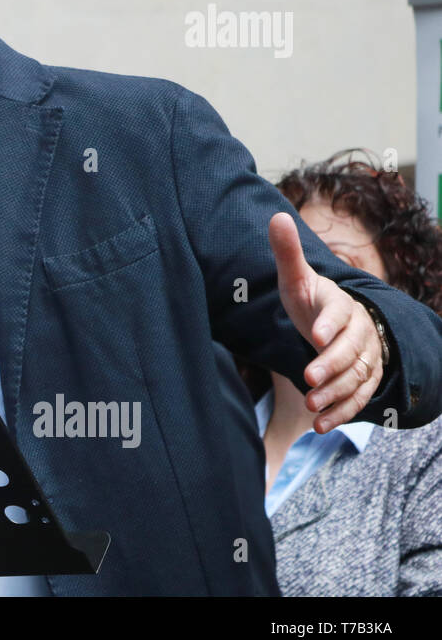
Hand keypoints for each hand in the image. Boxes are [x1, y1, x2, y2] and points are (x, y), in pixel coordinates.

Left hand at [269, 212, 383, 433]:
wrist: (335, 323)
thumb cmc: (311, 300)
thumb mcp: (296, 278)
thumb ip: (287, 253)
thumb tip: (276, 216)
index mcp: (340, 305)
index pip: (339, 313)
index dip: (329, 323)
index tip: (316, 334)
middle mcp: (358, 332)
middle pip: (350, 351)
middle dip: (331, 364)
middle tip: (308, 376)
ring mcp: (364, 358)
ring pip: (356, 377)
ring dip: (334, 392)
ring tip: (310, 404)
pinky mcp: (363, 381)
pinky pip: (358, 398)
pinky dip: (341, 412)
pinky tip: (320, 423)